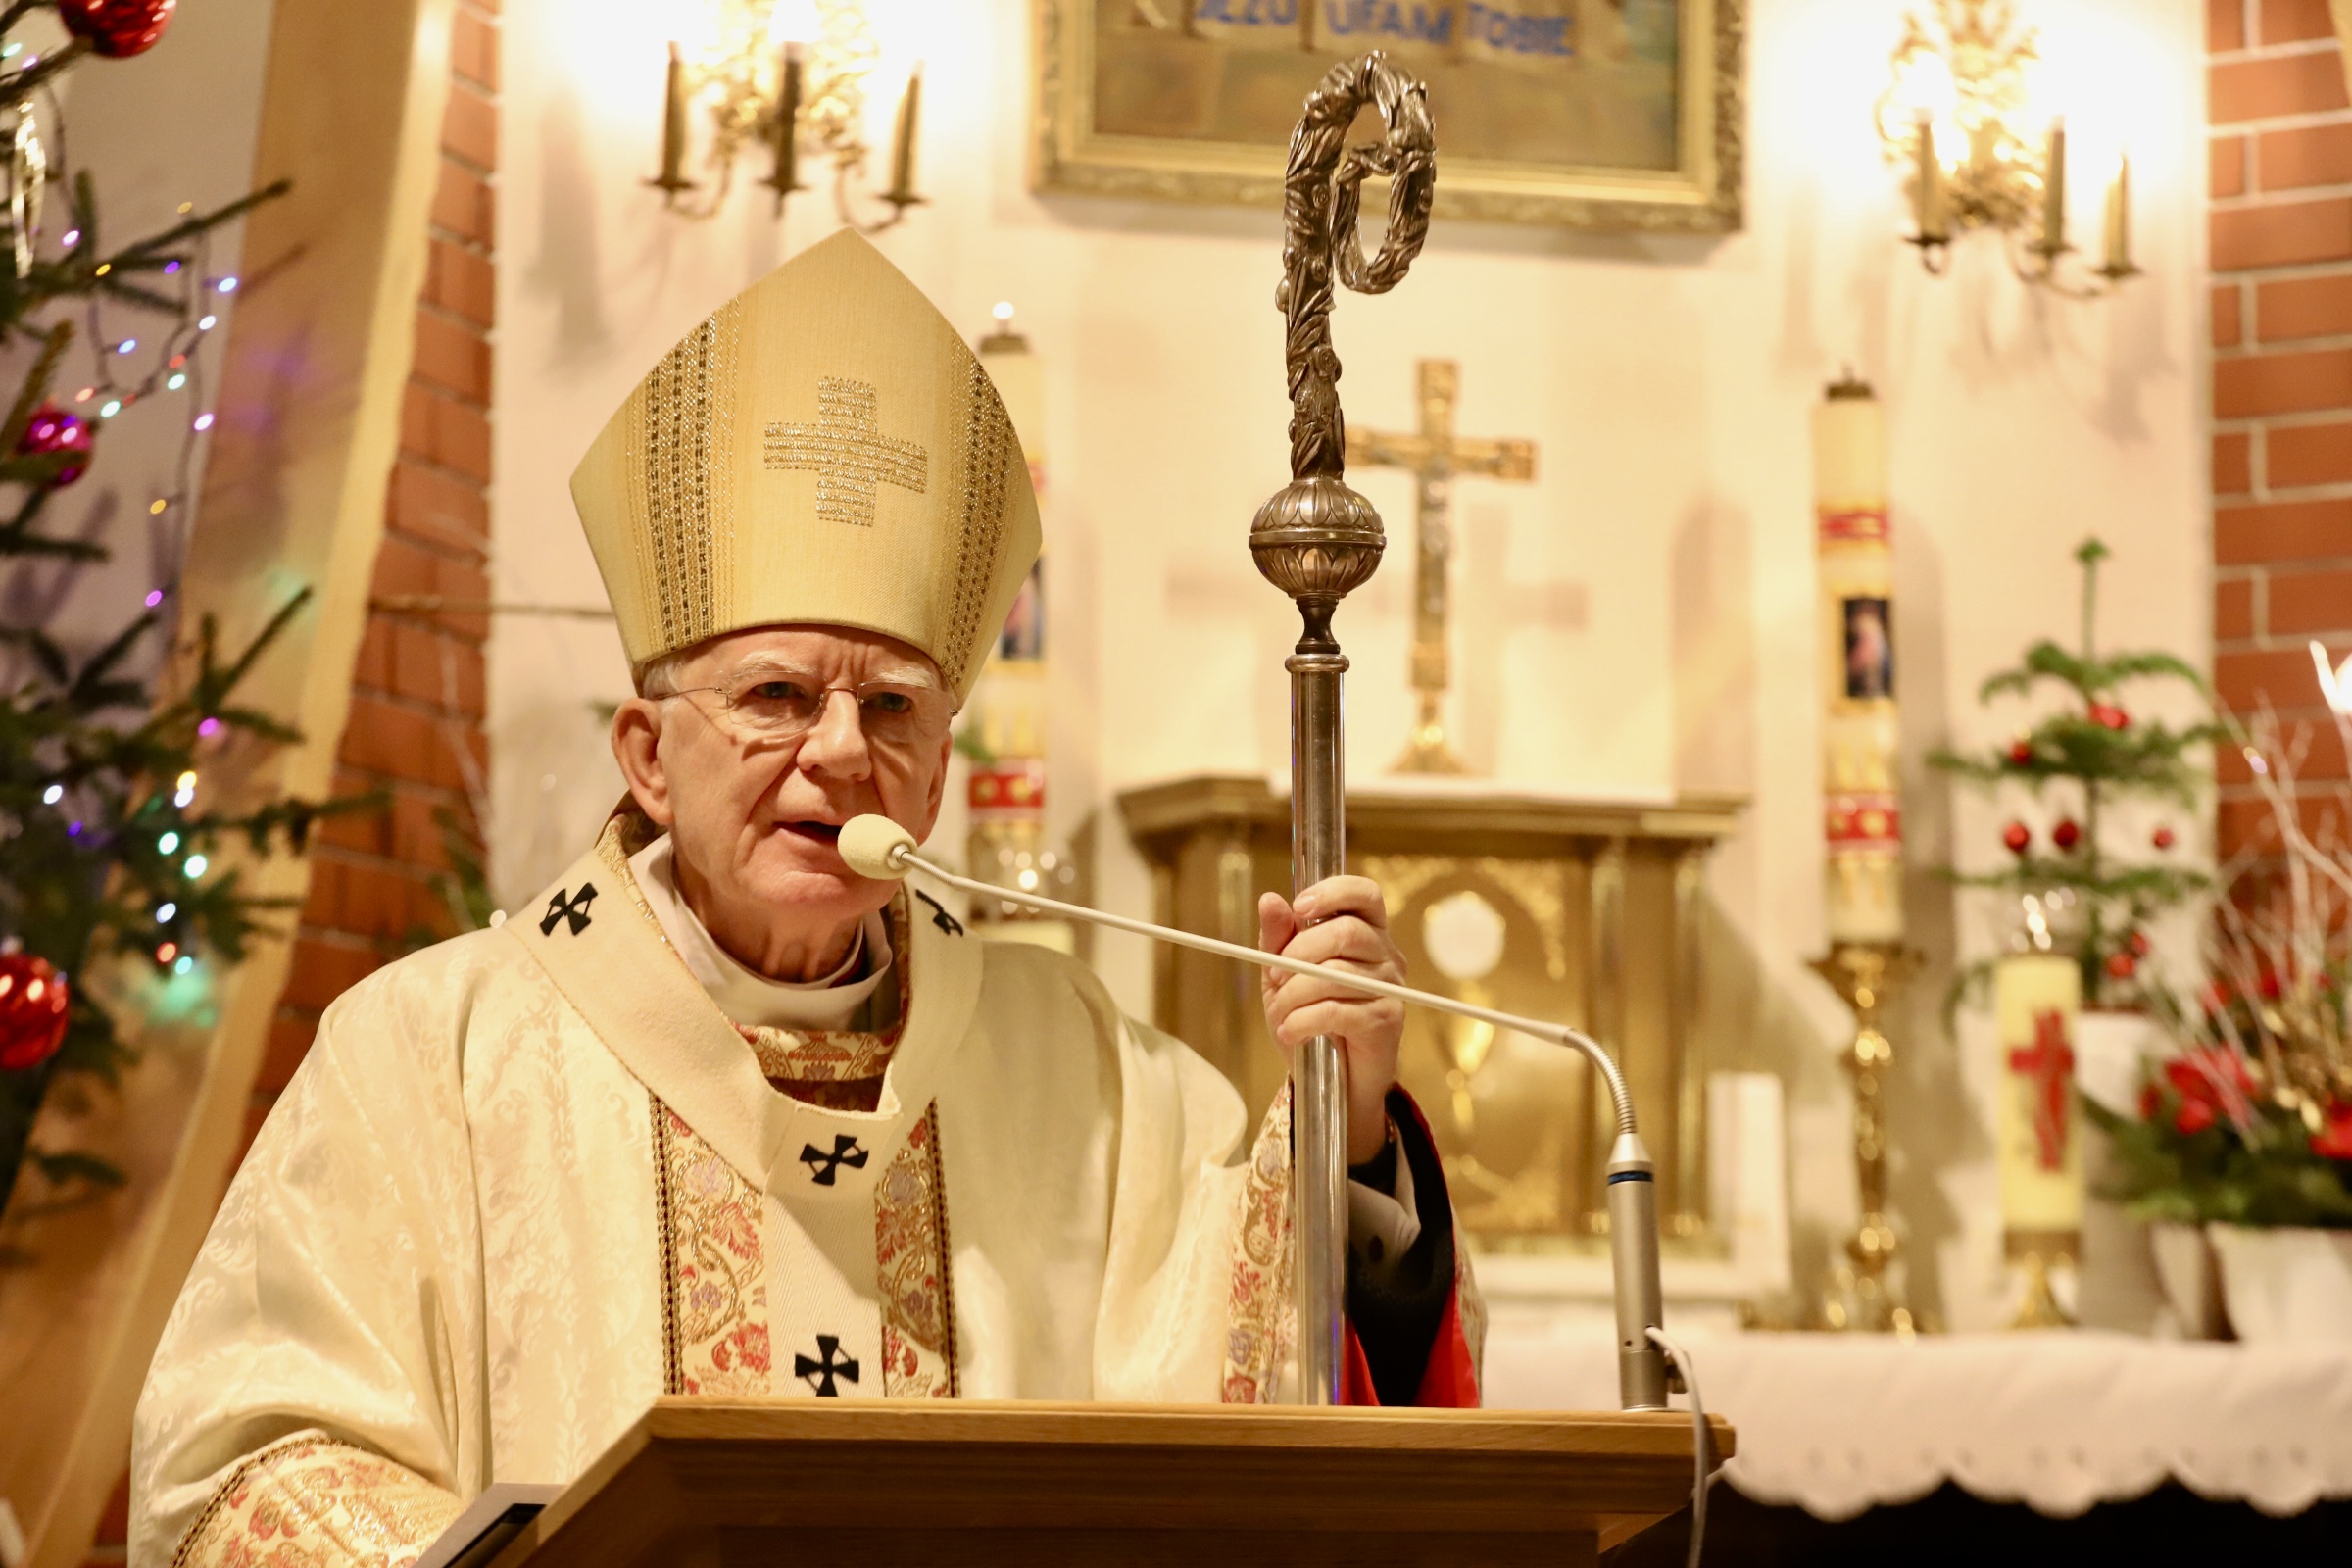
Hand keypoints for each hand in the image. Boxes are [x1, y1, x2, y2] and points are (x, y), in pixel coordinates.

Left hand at [1258, 876, 1406, 1165]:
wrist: (1333, 1080)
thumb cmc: (1311, 1020)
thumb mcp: (1283, 976)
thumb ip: (1278, 938)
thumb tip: (1270, 899)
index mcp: (1365, 932)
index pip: (1364, 893)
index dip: (1333, 892)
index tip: (1299, 907)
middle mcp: (1386, 954)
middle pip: (1346, 932)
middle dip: (1298, 952)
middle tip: (1274, 976)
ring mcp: (1390, 986)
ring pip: (1335, 974)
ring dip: (1294, 995)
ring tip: (1280, 1014)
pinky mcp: (1387, 1019)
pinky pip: (1337, 1010)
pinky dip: (1303, 1021)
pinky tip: (1290, 1032)